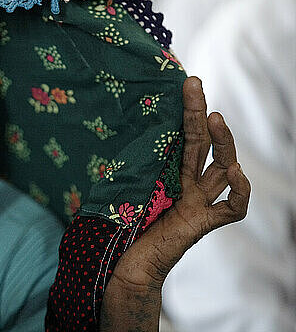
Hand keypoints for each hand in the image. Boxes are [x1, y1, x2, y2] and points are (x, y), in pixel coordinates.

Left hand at [99, 77, 250, 330]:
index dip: (186, 112)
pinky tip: (235, 172)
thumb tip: (112, 129)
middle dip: (199, 114)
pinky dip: (239, 191)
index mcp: (169, 174)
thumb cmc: (116, 228)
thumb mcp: (118, 185)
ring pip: (221, 168)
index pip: (183, 137)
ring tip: (214, 116)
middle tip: (194, 84)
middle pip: (202, 145)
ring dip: (223, 142)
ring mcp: (198, 204)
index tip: (184, 85)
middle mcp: (188, 186)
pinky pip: (231, 208)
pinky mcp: (202, 224)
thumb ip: (125, 162)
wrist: (120, 267)